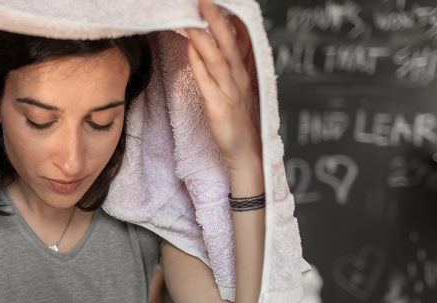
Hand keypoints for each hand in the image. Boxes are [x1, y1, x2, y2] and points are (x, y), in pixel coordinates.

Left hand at [186, 0, 260, 172]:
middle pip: (228, 42)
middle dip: (217, 19)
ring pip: (217, 58)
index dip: (233, 19)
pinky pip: (207, 81)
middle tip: (205, 0)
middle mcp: (239, 79)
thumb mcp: (237, 90)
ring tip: (193, 17)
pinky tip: (191, 48)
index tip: (224, 2)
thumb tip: (216, 45)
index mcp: (244, 74)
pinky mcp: (219, 107)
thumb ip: (229, 68)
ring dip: (204, 36)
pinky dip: (199, 63)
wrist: (246, 154)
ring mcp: (230, 92)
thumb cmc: (238, 123)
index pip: (241, 39)